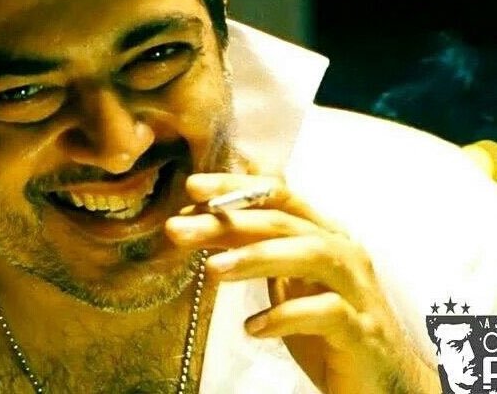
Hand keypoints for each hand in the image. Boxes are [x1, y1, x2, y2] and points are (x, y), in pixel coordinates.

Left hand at [165, 173, 439, 393]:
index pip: (277, 195)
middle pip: (283, 222)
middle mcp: (341, 249)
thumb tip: (204, 213)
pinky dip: (288, 315)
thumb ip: (253, 244)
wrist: (381, 377)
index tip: (192, 187)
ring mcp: (356, 288)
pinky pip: (327, 312)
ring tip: (211, 270)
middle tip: (179, 228)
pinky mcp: (361, 330)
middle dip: (228, 221)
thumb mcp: (283, 279)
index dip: (235, 188)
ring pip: (310, 254)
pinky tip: (253, 327)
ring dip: (257, 257)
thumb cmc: (324, 323)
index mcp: (321, 232)